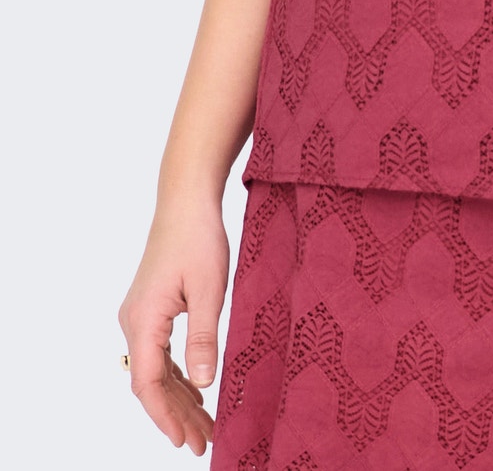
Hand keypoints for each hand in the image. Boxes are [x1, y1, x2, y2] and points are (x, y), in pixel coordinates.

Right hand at [118, 199, 229, 454]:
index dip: (165, 416)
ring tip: (204, 424)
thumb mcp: (209, 288)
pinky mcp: (152, 308)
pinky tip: (195, 390)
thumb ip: (204, 336)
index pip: (147, 383)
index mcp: (143, 320)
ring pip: (156, 369)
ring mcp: (140, 315)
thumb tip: (204, 383)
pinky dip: (177, 375)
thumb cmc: (198, 237)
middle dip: (176, 415)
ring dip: (179, 397)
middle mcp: (134, 322)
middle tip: (203, 442)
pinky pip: (160, 353)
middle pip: (152, 382)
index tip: (185, 441)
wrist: (186, 200)